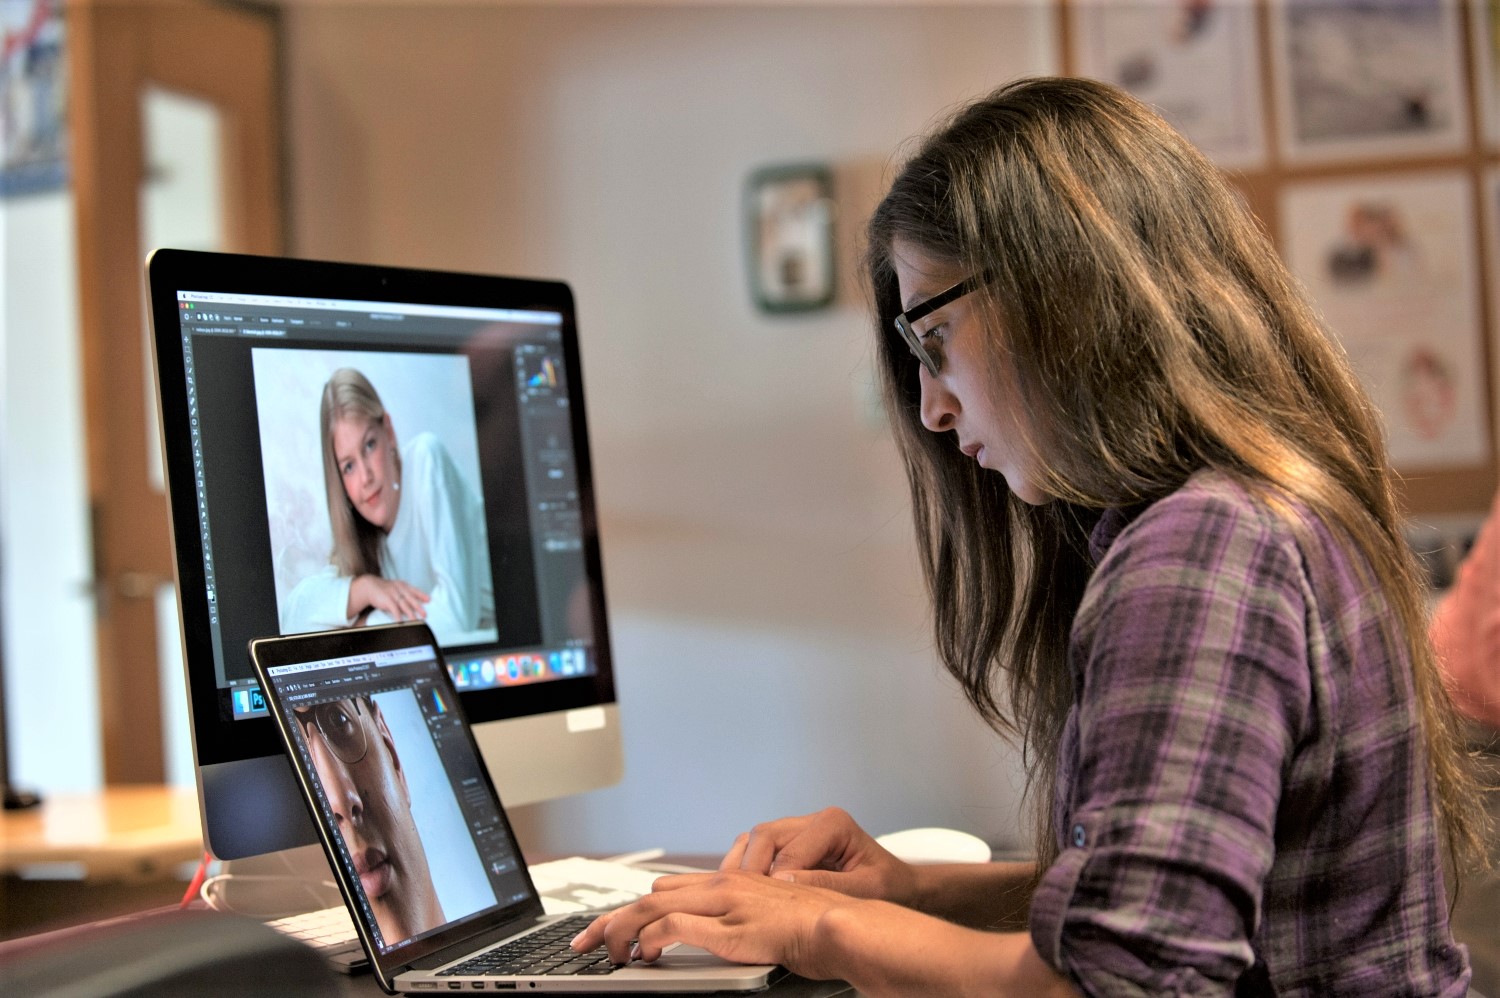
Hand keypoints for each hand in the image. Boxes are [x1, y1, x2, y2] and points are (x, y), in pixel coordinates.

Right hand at [350, 574, 429, 621]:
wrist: (368, 586)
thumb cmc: (383, 589)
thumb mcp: (395, 587)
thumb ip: (403, 593)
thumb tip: (412, 603)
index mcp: (402, 585)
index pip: (414, 590)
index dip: (422, 595)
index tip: (429, 600)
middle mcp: (399, 589)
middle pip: (411, 599)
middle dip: (418, 607)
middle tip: (424, 614)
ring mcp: (393, 594)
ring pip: (404, 605)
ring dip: (410, 614)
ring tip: (415, 621)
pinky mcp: (386, 600)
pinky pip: (394, 609)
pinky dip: (398, 616)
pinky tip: (400, 622)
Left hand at [569, 870, 863, 979]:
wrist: (838, 925)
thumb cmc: (810, 924)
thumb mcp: (765, 913)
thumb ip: (737, 915)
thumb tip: (708, 929)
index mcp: (727, 882)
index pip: (665, 890)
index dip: (633, 910)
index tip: (611, 928)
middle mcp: (719, 887)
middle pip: (648, 897)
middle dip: (611, 920)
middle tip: (585, 942)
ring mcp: (722, 906)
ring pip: (653, 909)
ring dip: (623, 930)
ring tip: (605, 952)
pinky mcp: (728, 929)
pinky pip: (676, 929)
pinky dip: (652, 940)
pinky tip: (644, 954)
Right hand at [721, 807, 916, 905]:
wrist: (903, 888)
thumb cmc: (891, 888)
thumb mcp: (865, 889)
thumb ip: (825, 885)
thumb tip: (782, 883)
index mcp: (834, 824)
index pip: (788, 850)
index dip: (773, 880)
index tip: (766, 907)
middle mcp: (815, 820)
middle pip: (765, 835)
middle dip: (751, 869)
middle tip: (745, 901)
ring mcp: (803, 828)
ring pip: (759, 839)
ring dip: (748, 866)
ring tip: (745, 897)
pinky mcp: (795, 841)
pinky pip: (763, 846)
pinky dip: (752, 864)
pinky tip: (751, 888)